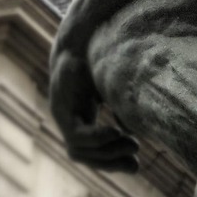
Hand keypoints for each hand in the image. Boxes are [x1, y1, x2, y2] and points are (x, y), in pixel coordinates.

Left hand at [49, 48, 139, 172]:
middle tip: (136, 160)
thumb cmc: (101, 55)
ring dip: (106, 153)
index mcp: (78, 114)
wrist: (84, 33)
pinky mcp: (61, 106)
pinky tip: (116, 133)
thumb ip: (120, 111)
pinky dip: (97, 138)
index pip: (89, 150)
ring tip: (132, 145)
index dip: (110, 160)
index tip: (135, 164)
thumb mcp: (114, 89)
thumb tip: (131, 134)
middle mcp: (66, 117)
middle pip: (81, 154)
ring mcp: (61, 113)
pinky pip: (76, 134)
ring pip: (77, 150)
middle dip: (109, 162)